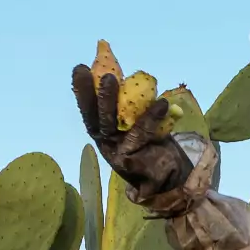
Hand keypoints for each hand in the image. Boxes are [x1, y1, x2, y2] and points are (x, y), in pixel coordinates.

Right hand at [70, 65, 193, 200]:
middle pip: (97, 118)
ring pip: (112, 126)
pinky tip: (162, 104)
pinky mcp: (131, 162)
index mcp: (103, 133)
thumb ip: (132, 108)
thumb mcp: (137, 126)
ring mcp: (117, 153)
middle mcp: (106, 142)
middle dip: (97, 95)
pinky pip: (141, 135)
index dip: (83, 91)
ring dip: (111, 102)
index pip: (89, 110)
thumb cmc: (152, 147)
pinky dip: (151, 118)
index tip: (80, 69)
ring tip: (116, 81)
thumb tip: (135, 79)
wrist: (168, 179)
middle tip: (103, 75)